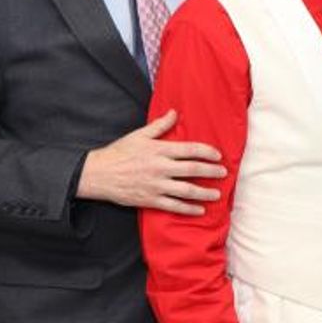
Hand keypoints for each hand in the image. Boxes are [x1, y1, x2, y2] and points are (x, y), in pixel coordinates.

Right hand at [76, 109, 226, 213]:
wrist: (97, 174)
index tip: (218, 155)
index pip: (189, 149)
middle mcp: (160, 168)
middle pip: (192, 170)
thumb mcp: (139, 135)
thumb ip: (160, 125)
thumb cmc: (119, 153)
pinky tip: (200, 210)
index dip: (207, 152)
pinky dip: (188, 209)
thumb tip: (175, 112)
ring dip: (204, 193)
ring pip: (186, 190)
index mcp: (159, 150)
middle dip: (211, 172)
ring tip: (217, 194)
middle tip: (224, 173)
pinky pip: (174, 206)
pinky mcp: (150, 200)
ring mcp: (156, 185)